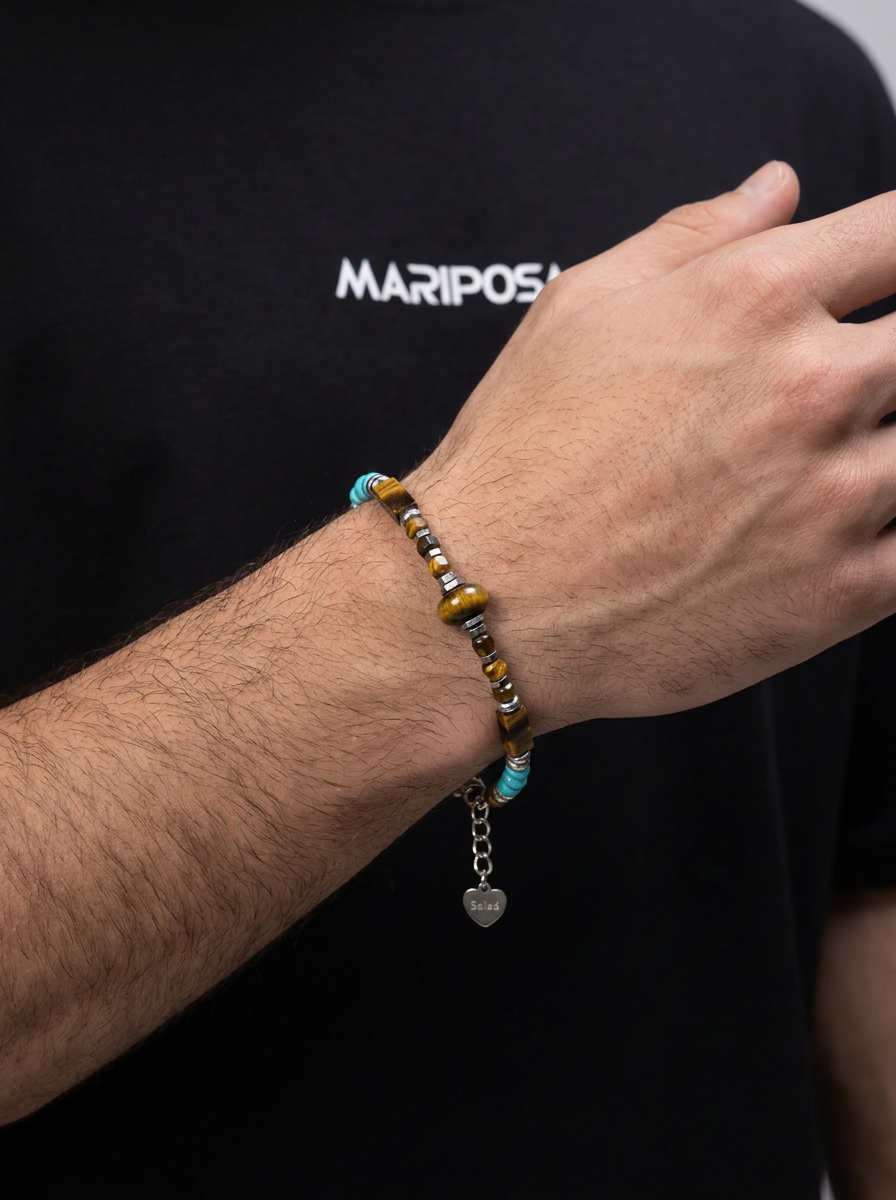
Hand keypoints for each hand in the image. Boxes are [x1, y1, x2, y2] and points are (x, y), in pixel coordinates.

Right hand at [410, 162, 895, 725]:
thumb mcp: (578, 306)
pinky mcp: (841, 592)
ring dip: (886, 446)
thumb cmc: (518, 462)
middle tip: (836, 393)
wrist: (484, 601)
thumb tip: (776, 191)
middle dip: (891, 360)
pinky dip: (892, 528)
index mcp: (753, 298)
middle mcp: (810, 386)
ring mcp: (835, 494)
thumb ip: (694, 235)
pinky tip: (845, 527)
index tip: (884, 279)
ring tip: (821, 465)